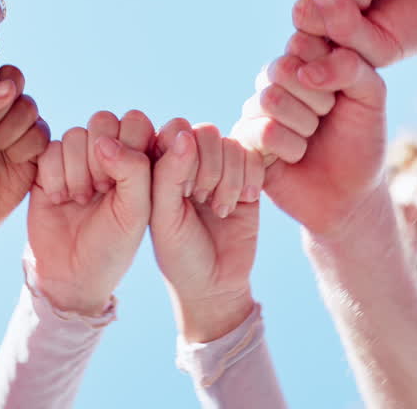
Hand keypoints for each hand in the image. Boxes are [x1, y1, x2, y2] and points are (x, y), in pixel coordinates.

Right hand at [27, 111, 153, 314]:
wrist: (71, 273)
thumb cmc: (112, 245)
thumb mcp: (136, 211)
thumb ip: (135, 170)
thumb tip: (104, 141)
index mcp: (138, 157)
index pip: (136, 122)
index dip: (128, 147)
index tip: (125, 186)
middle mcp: (108, 151)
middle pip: (103, 120)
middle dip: (100, 158)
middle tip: (102, 192)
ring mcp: (77, 157)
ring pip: (76, 135)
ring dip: (77, 172)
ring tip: (82, 200)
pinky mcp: (48, 166)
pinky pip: (50, 149)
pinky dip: (55, 176)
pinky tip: (60, 199)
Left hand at [150, 120, 259, 341]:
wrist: (215, 285)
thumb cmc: (180, 254)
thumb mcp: (164, 217)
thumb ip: (168, 174)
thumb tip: (184, 134)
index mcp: (162, 165)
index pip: (175, 130)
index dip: (184, 156)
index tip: (182, 193)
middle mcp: (191, 161)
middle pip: (206, 132)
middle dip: (209, 167)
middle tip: (202, 199)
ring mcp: (221, 169)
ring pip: (231, 144)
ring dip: (229, 178)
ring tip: (220, 208)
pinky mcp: (248, 178)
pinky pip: (254, 156)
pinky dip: (250, 177)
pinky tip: (243, 201)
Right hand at [236, 48, 387, 235]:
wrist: (351, 194)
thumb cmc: (361, 140)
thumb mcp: (372, 97)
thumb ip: (352, 67)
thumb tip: (306, 71)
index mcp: (302, 59)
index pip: (302, 40)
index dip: (329, 69)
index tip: (343, 91)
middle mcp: (273, 79)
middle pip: (281, 68)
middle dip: (318, 99)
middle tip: (327, 117)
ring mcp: (255, 109)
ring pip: (270, 100)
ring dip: (305, 126)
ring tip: (311, 138)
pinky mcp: (243, 140)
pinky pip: (264, 132)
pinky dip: (292, 149)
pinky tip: (296, 156)